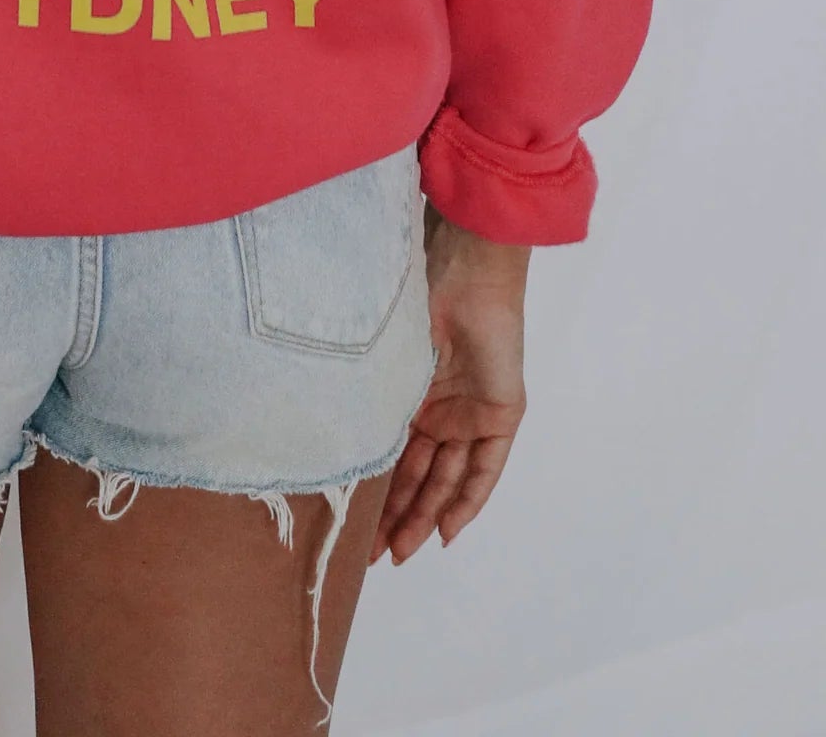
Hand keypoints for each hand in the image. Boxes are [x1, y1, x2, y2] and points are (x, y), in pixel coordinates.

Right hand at [371, 202, 527, 563]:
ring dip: (426, 516)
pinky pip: (485, 468)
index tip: (354, 528)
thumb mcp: (382, 358)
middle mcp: (439, 407)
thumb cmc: (413, 297)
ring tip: (401, 552)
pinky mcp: (501, 413)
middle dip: (397, 516)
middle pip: (418, 474)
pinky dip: (468, 500)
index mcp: (409, 392)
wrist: (463, 269)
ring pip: (447, 478)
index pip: (393, 453)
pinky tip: (448, 531)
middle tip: (372, 556)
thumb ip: (368, 398)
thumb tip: (324, 437)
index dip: (376, 491)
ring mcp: (469, 411)